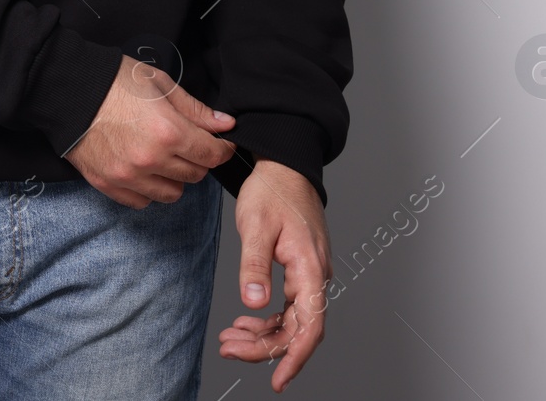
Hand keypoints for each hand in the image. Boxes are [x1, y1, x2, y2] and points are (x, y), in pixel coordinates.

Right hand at [63, 53, 236, 207]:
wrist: (68, 90)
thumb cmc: (114, 81)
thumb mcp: (160, 84)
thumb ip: (195, 109)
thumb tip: (225, 124)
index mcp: (168, 131)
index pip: (212, 155)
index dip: (223, 149)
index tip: (221, 143)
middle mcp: (150, 160)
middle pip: (195, 175)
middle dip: (198, 160)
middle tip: (188, 143)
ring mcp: (128, 176)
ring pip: (172, 194)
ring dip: (175, 178)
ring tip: (164, 157)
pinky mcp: (108, 184)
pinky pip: (142, 202)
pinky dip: (148, 189)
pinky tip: (143, 169)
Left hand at [218, 158, 332, 391]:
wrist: (283, 165)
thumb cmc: (272, 191)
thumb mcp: (256, 226)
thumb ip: (255, 266)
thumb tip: (255, 303)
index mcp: (310, 267)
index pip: (309, 326)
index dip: (295, 357)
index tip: (277, 379)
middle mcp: (316, 275)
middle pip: (297, 328)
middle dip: (264, 346)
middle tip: (228, 348)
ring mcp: (310, 274)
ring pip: (291, 320)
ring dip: (263, 334)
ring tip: (230, 339)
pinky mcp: (300, 270)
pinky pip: (288, 306)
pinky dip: (267, 318)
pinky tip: (245, 320)